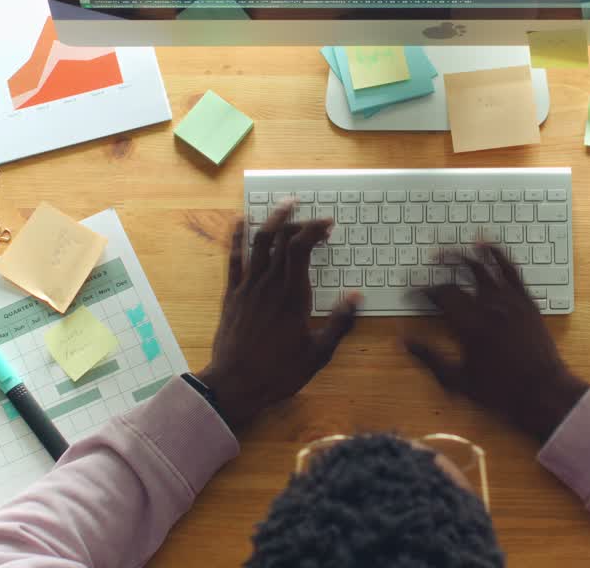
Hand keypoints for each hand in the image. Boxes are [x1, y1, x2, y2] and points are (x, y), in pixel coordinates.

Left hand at [198, 202, 360, 428]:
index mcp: (293, 295)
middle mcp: (269, 284)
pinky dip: (237, 236)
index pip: (302, 248)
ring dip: (273, 219)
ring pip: (259, 242)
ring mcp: (247, 286)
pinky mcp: (231, 294)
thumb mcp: (318, 353)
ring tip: (286, 205)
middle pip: (283, 239)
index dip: (315, 229)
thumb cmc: (279, 372)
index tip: (328, 224)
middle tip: (316, 220)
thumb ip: (339, 323)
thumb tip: (357, 297)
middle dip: (301, 223)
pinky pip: (233, 258)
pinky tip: (240, 221)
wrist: (235, 384)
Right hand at [405, 245, 588, 441]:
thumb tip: (404, 341)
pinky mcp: (526, 301)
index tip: (415, 289)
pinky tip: (487, 245)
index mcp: (470, 325)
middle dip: (442, 265)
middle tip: (430, 260)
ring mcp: (510, 301)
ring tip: (453, 248)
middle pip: (460, 276)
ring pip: (485, 267)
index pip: (442, 295)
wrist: (542, 391)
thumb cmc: (499, 391)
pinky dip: (498, 254)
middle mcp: (489, 307)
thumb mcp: (457, 380)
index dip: (424, 289)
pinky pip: (511, 270)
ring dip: (466, 255)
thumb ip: (429, 357)